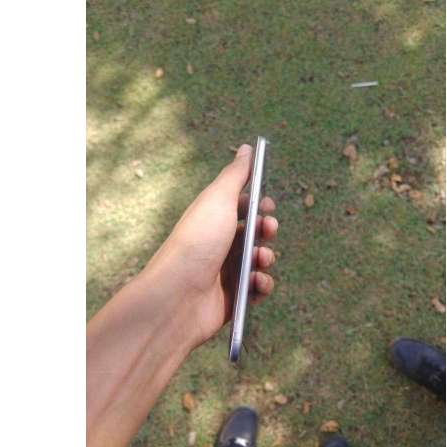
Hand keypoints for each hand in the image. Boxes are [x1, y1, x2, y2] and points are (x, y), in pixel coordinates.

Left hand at [138, 143, 278, 347]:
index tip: (268, 205)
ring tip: (260, 260)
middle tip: (267, 229)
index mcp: (212, 220)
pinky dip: (261, 285)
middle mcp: (218, 244)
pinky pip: (256, 289)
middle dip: (266, 230)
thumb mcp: (218, 200)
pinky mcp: (231, 298)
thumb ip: (236, 174)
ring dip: (266, 258)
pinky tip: (257, 283)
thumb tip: (248, 148)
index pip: (241, 208)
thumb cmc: (197, 242)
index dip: (258, 205)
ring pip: (258, 261)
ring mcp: (224, 272)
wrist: (177, 296)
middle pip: (253, 234)